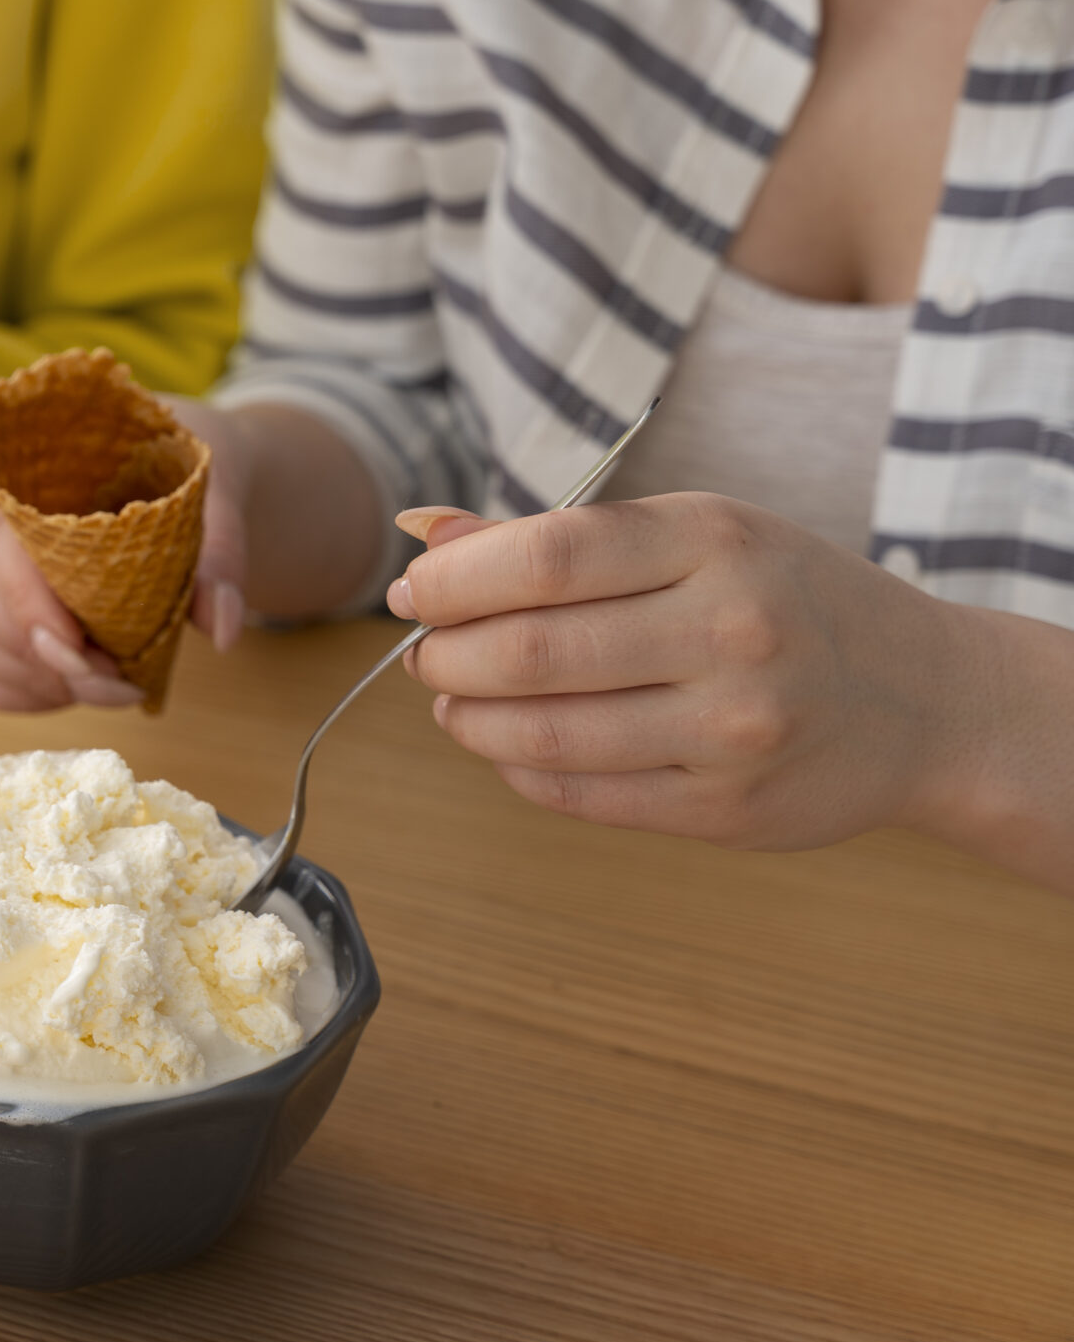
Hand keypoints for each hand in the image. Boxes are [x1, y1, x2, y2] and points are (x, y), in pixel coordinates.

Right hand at [0, 397, 248, 710]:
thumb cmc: (172, 471)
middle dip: (33, 652)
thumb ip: (218, 553)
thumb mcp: (209, 493)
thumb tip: (221, 627)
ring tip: (99, 689)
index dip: (24, 597)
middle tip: (110, 682)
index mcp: (8, 452)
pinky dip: (11, 692)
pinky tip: (66, 694)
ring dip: (24, 677)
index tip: (77, 649)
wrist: (165, 474)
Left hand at [393, 492, 964, 850]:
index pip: (546, 556)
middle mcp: (730, 632)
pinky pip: (579, 795)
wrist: (926, 701)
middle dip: (447, 656)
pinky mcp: (727, 808)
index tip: (414, 592)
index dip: (454, 580)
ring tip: (455, 700)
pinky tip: (509, 743)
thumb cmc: (782, 599)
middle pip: (530, 650)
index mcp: (715, 542)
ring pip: (542, 733)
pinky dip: (517, 768)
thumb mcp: (694, 537)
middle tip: (426, 654)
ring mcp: (732, 728)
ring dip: (469, 719)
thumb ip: (556, 539)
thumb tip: (422, 533)